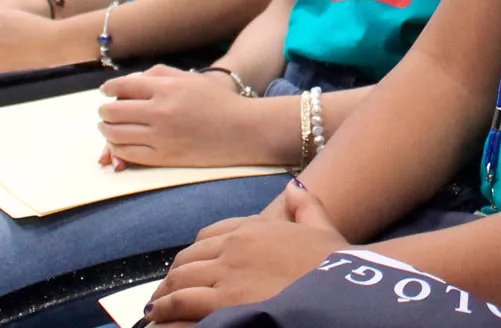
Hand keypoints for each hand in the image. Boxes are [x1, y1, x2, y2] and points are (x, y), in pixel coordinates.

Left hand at [97, 66, 278, 167]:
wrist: (244, 130)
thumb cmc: (220, 102)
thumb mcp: (192, 78)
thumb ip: (160, 74)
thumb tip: (130, 81)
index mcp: (167, 87)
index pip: (124, 86)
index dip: (110, 88)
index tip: (105, 91)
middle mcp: (160, 110)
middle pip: (114, 110)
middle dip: (105, 111)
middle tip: (105, 112)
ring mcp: (161, 136)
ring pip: (116, 134)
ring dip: (106, 130)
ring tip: (107, 128)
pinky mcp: (165, 157)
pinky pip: (129, 154)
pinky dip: (117, 149)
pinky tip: (118, 145)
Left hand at [146, 213, 345, 325]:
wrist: (343, 286)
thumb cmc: (335, 263)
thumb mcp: (322, 227)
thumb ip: (305, 206)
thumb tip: (293, 186)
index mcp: (255, 228)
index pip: (209, 236)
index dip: (194, 254)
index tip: (187, 268)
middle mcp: (235, 246)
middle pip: (188, 259)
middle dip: (173, 278)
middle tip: (164, 295)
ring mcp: (227, 274)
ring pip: (179, 281)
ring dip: (164, 297)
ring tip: (156, 311)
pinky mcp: (223, 302)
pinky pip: (181, 304)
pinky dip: (166, 312)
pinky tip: (161, 319)